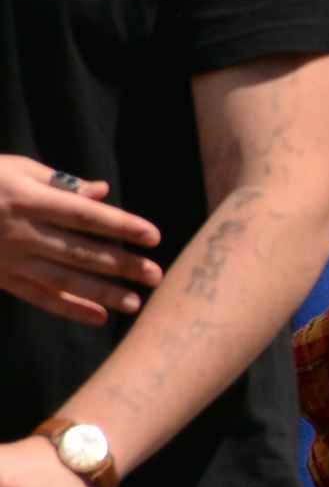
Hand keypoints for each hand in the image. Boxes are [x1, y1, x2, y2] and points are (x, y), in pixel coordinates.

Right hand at [0, 156, 161, 324]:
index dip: (120, 226)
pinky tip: (98, 317)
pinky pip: (38, 296)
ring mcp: (8, 258)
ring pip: (62, 279)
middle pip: (79, 251)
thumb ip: (62, 183)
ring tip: (135, 303)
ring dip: (101, 293)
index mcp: (28, 200)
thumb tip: (102, 192)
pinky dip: (68, 308)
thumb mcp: (17, 169)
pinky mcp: (0, 277)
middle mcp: (20, 232)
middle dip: (120, 265)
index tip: (153, 236)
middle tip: (155, 276)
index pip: (84, 215)